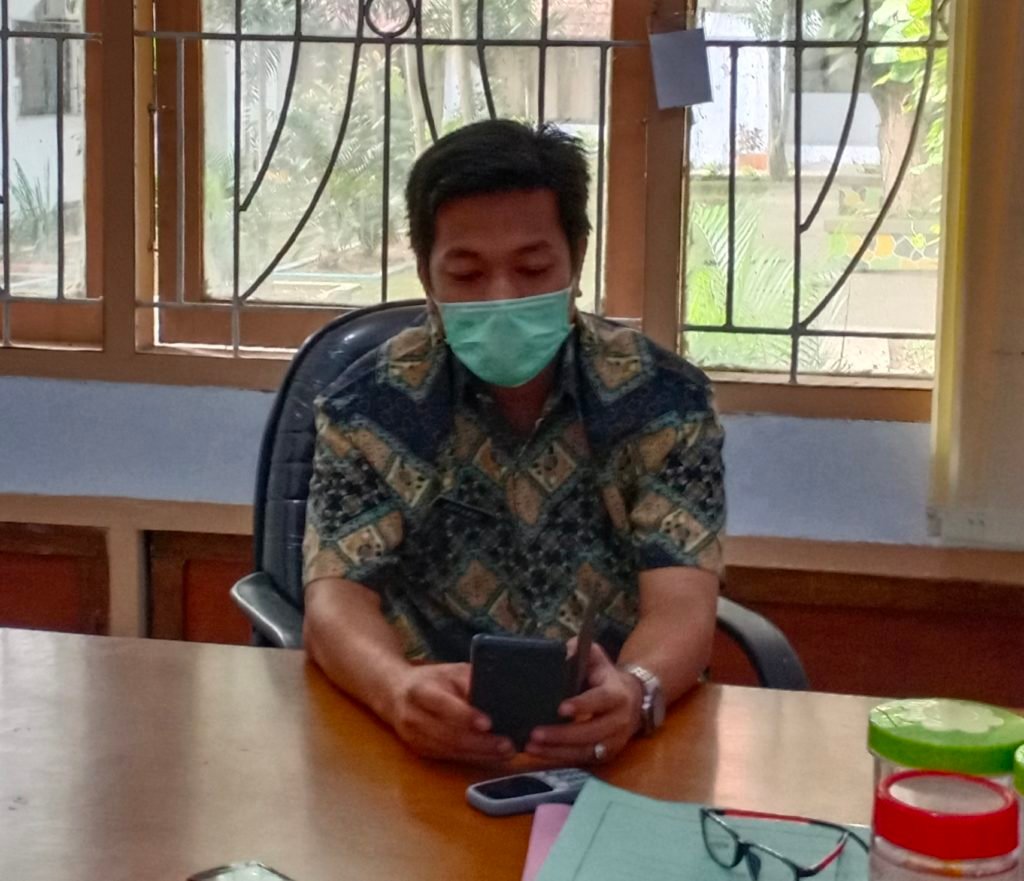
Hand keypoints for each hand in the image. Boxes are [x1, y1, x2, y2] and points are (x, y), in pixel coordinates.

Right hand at [386, 662, 515, 763]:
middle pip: (449, 734)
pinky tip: (490, 755)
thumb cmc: (431, 679)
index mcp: (420, 691)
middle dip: (481, 743)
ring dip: (480, 754)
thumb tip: (497, 697)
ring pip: (450, 750)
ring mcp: (414, 737)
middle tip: (507, 744)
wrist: (394, 693)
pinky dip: (472, 757)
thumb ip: (471, 682)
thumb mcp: (451, 671)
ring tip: (505, 752)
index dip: (465, 716)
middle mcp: (413, 716)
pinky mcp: (420, 751)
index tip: (488, 722)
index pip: (442, 705)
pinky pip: (449, 757)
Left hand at [525, 643, 642, 764]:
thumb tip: (561, 653)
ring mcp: (615, 741)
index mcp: (617, 694)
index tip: (560, 709)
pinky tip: (540, 753)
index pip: (600, 700)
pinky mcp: (606, 754)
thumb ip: (578, 650)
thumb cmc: (604, 675)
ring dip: (558, 751)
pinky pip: (583, 760)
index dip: (582, 705)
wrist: (632, 699)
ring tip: (531, 746)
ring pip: (587, 751)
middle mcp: (619, 720)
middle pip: (591, 732)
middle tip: (535, 734)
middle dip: (562, 735)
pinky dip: (561, 758)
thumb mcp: (595, 657)